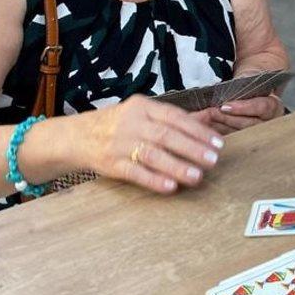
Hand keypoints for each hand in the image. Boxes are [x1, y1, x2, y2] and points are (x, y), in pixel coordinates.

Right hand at [79, 95, 223, 193]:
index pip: (175, 117)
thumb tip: (208, 119)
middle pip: (166, 135)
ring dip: (177, 166)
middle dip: (192, 148)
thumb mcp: (143, 114)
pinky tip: (170, 186)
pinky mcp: (110, 163)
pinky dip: (153, 179)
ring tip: (197, 176)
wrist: (76, 136)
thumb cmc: (120, 124)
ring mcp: (119, 143)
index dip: (198, 131)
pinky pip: (134, 172)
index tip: (218, 144)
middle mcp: (131, 123)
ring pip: (152, 154)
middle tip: (213, 160)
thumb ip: (173, 119)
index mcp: (143, 107)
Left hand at [193, 94, 284, 134]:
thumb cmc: (250, 85)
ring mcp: (259, 133)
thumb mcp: (248, 80)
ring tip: (207, 120)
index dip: (243, 108)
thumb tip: (224, 91)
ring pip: (240, 134)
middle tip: (212, 113)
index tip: (225, 106)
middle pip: (249, 124)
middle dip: (228, 119)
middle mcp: (269, 122)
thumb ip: (241, 85)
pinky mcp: (247, 140)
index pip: (261, 107)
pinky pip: (233, 139)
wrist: (252, 92)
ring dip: (221, 127)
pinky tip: (208, 128)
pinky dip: (219, 133)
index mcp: (273, 106)